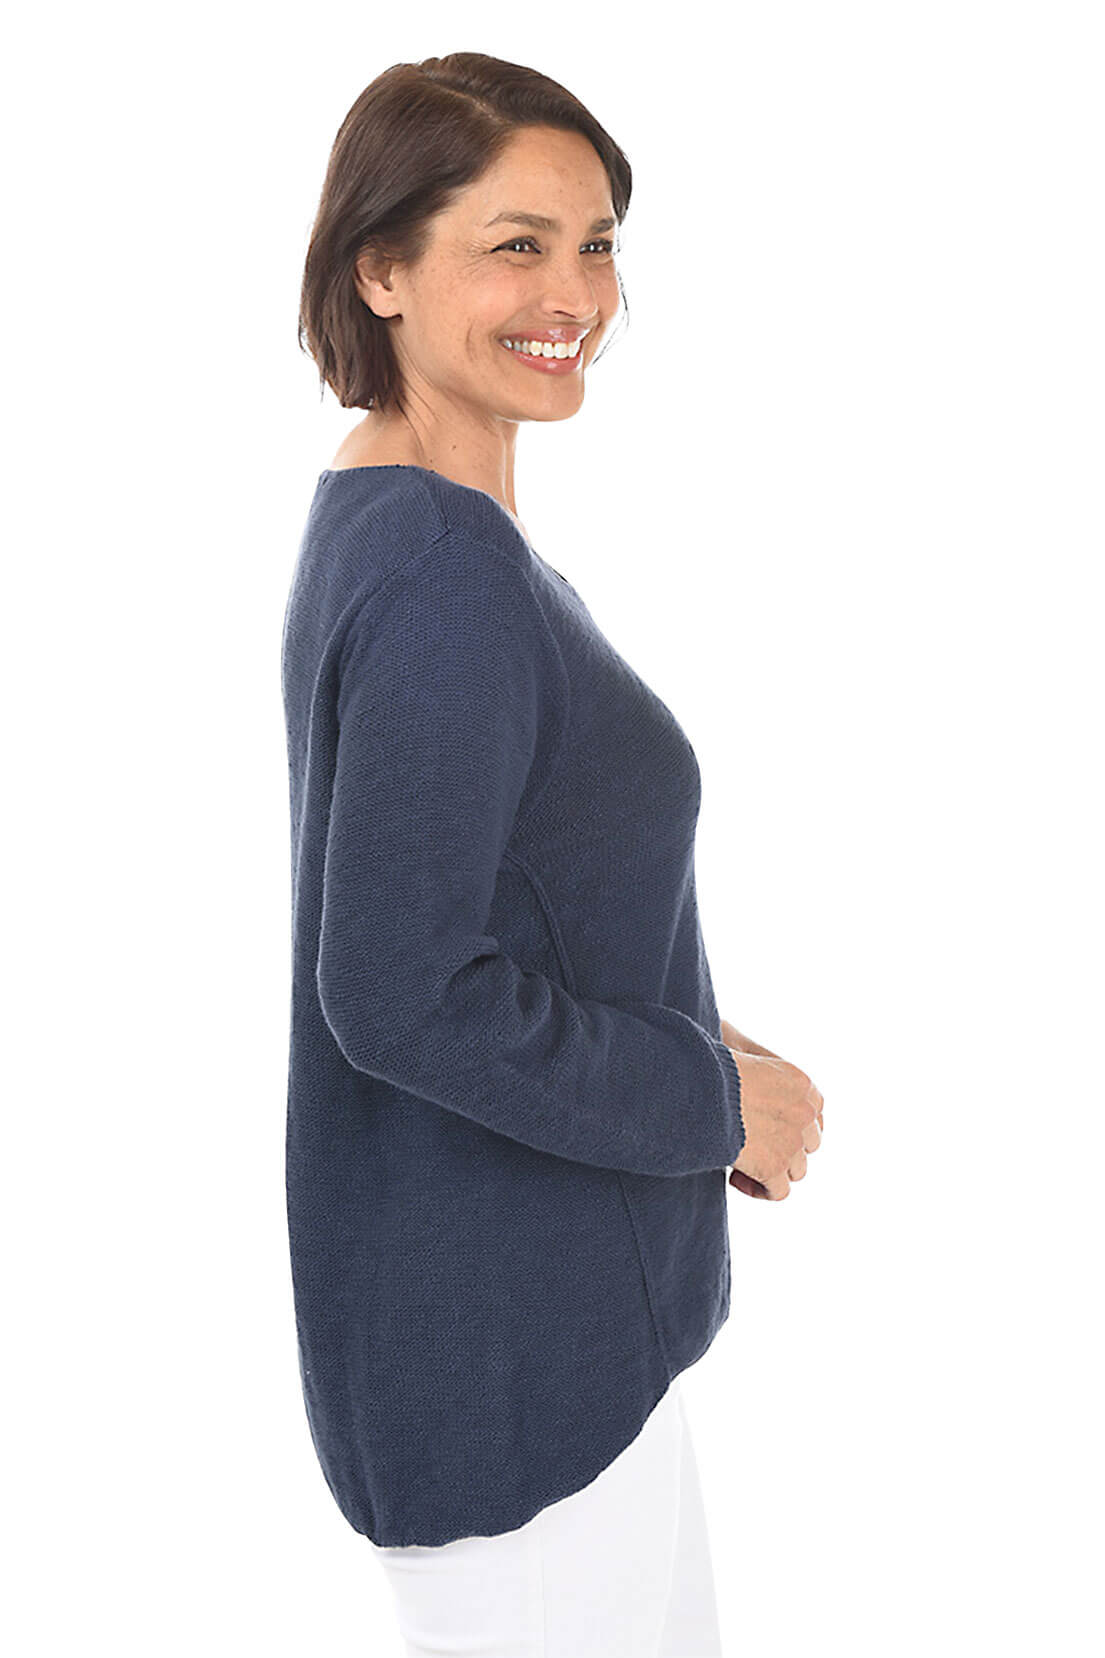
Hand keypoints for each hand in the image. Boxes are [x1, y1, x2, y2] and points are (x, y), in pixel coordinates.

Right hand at [720, 1017, 822, 1200]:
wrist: (700, 1086)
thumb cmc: (708, 1061)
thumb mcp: (734, 1042)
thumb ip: (747, 1051)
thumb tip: (730, 1041)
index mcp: (801, 1082)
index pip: (815, 1112)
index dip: (791, 1124)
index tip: (763, 1126)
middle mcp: (806, 1112)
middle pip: (809, 1143)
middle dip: (783, 1148)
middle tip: (750, 1145)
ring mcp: (793, 1142)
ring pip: (796, 1170)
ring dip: (770, 1170)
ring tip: (740, 1163)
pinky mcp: (775, 1167)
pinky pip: (778, 1192)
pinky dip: (759, 1190)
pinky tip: (735, 1177)